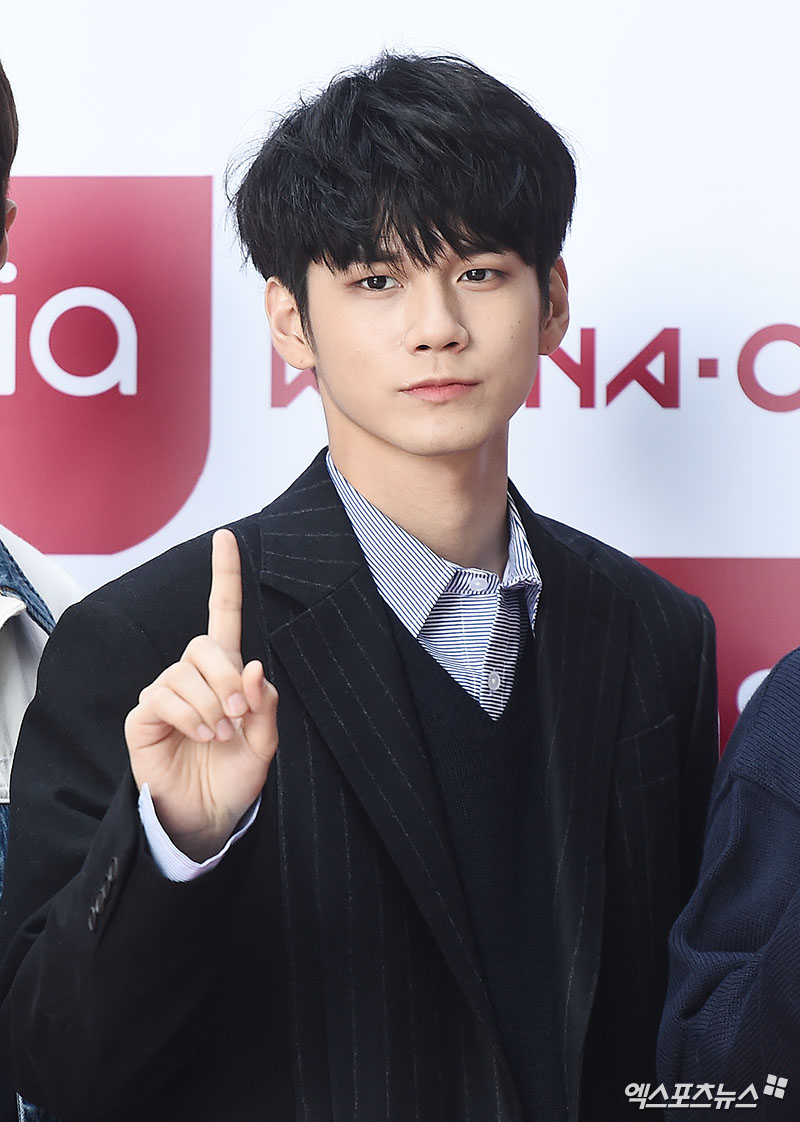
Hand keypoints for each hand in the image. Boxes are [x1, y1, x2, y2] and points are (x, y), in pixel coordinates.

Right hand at [125, 529, 277, 859]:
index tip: (225, 537)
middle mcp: (193, 674)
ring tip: (219, 736)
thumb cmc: (236, 775)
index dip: (225, 575)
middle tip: (239, 716)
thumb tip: (254, 667)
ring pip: (184, 673)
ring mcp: (166, 692)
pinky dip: (189, 716)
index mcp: (226, 672)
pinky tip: (199, 736)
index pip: (223, 613)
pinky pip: (164, 697)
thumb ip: (264, 705)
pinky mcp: (145, 715)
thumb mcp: (265, 742)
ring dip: (210, 706)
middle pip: (204, 644)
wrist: (209, 815)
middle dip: (227, 678)